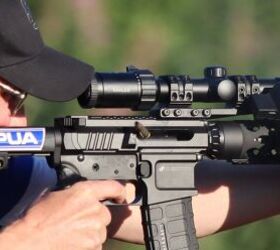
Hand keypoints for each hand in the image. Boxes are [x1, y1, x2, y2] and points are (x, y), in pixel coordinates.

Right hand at [0, 180, 124, 249]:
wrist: (29, 243)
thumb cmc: (37, 219)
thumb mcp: (56, 195)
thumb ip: (76, 193)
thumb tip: (83, 195)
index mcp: (85, 193)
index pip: (113, 187)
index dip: (119, 191)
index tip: (121, 196)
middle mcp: (94, 210)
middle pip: (105, 213)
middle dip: (95, 218)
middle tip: (77, 222)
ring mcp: (95, 230)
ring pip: (101, 230)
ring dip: (91, 232)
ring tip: (72, 234)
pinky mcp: (94, 246)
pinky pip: (96, 245)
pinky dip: (88, 245)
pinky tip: (73, 243)